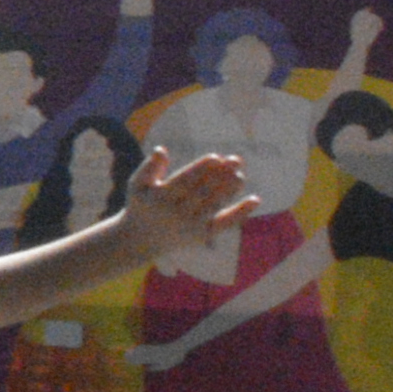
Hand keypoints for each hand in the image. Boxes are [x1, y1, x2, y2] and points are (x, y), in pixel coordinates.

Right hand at [131, 148, 253, 252]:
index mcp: (160, 198)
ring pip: (215, 204)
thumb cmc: (142, 205)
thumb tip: (161, 150)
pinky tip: (255, 199)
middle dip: (220, 175)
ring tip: (240, 175)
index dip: (201, 168)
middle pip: (203, 191)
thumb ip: (149, 168)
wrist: (141, 240)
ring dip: (230, 189)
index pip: (184, 181)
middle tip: (235, 160)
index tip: (216, 157)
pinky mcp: (202, 236)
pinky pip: (224, 223)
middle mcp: (175, 213)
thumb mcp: (137, 185)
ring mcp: (190, 226)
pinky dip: (241, 212)